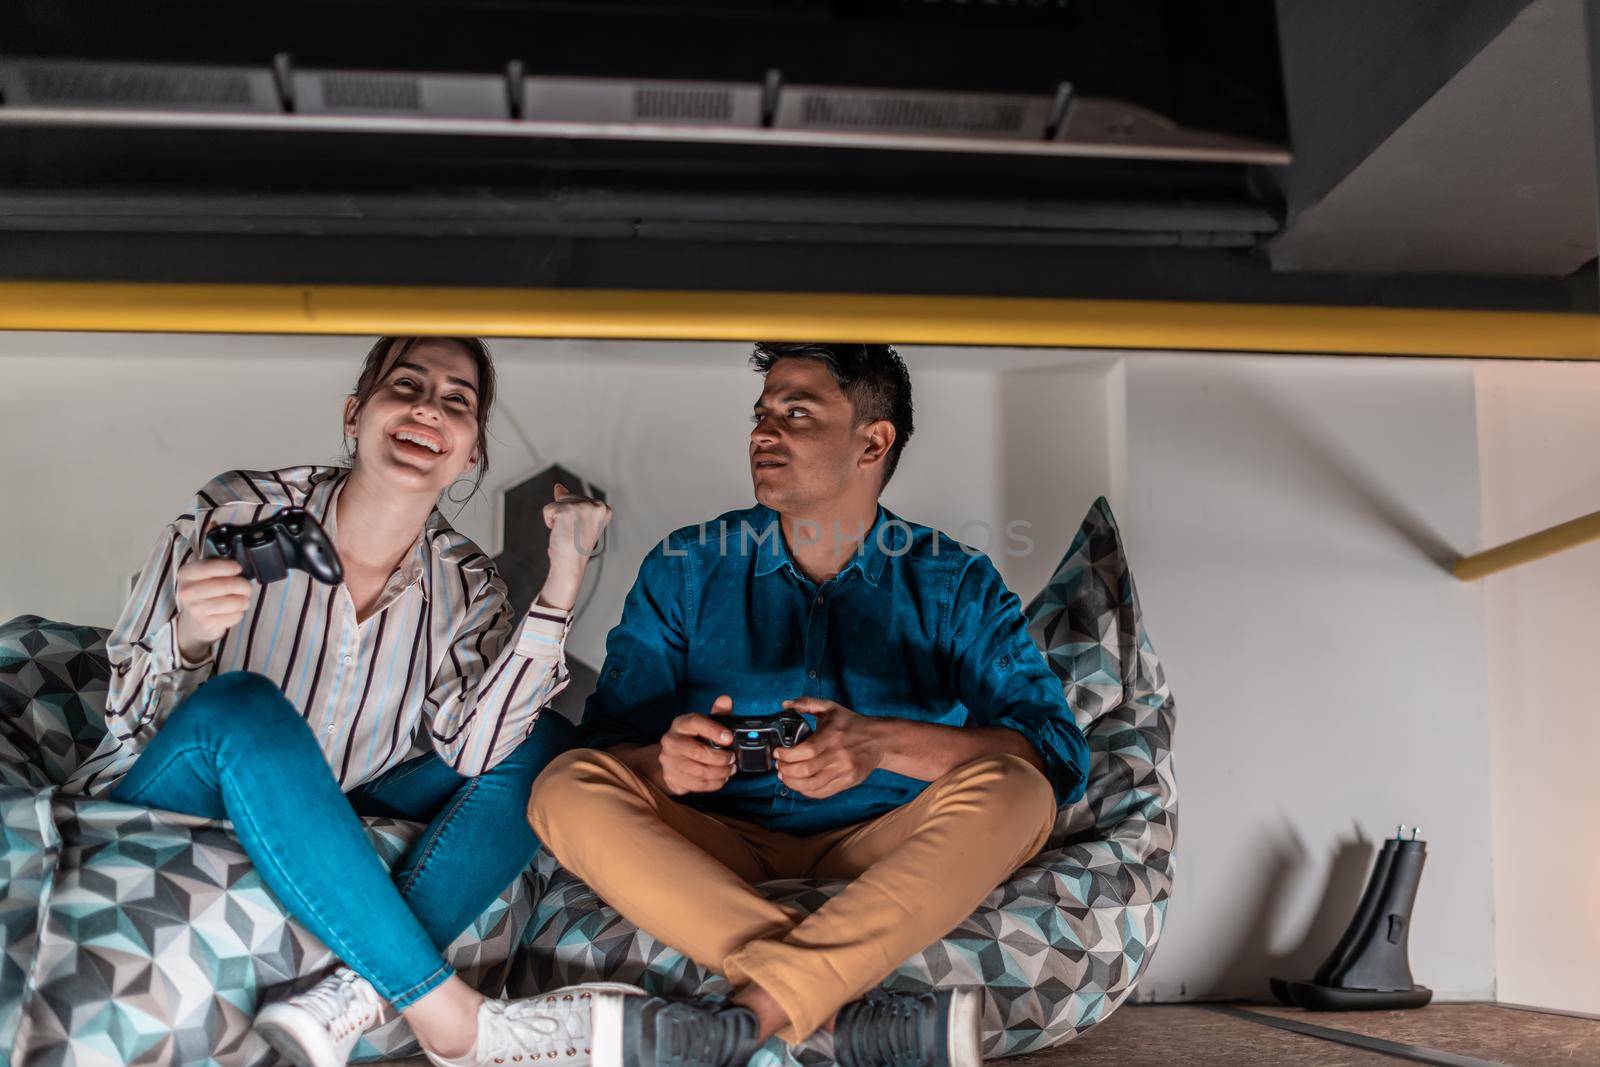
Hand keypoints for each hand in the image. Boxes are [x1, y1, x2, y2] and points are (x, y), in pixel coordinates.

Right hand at [173, 558, 251, 663]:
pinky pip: (235, 616)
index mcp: (186, 574)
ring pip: (234, 602)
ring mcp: (196, 609)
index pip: (209, 567)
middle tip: (247, 587)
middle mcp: (188, 592)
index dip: (228, 567)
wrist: (193, 621)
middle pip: (227, 585)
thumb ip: (217, 565)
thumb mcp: (204, 574)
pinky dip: (239, 613)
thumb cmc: (204, 593)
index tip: (238, 568)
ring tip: (243, 599)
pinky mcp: (207, 624)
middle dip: (244, 585)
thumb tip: (237, 566)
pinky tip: (234, 611)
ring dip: (244, 600)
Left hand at [538, 482, 612, 610]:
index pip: (579, 499)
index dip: (574, 516)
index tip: (580, 531)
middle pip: (569, 497)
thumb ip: (571, 502)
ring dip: (557, 519)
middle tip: (573, 534)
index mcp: (604, 509)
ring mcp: (582, 507)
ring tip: (567, 534)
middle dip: (565, 515)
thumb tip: (559, 487)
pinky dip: (549, 522)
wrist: (570, 565)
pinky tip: (560, 533)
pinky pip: (548, 509)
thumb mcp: (577, 521)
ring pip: (558, 502)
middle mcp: (597, 506)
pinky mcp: (567, 510)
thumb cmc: (575, 548)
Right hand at [656, 694, 737, 795]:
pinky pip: (697, 785)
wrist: (672, 758)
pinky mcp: (672, 778)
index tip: (730, 738)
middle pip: (698, 752)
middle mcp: (671, 741)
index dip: (713, 730)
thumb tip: (726, 700)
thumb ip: (717, 713)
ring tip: (730, 769)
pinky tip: (721, 779)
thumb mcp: (704, 724)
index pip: (695, 723)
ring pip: (700, 771)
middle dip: (721, 757)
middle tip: (732, 758)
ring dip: (720, 772)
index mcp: (680, 724)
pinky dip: (714, 783)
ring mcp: (669, 761)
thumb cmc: (693, 738)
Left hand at [774, 698, 884, 799]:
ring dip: (793, 783)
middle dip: (785, 770)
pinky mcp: (848, 781)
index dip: (786, 755)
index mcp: (832, 735)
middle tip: (779, 766)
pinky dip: (806, 791)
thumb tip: (785, 705)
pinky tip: (799, 784)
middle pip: (805, 770)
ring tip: (785, 776)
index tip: (778, 753)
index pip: (805, 751)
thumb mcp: (830, 707)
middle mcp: (838, 755)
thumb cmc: (851, 723)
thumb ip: (807, 703)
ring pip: (812, 785)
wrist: (879, 740)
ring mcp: (844, 770)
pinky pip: (823, 792)